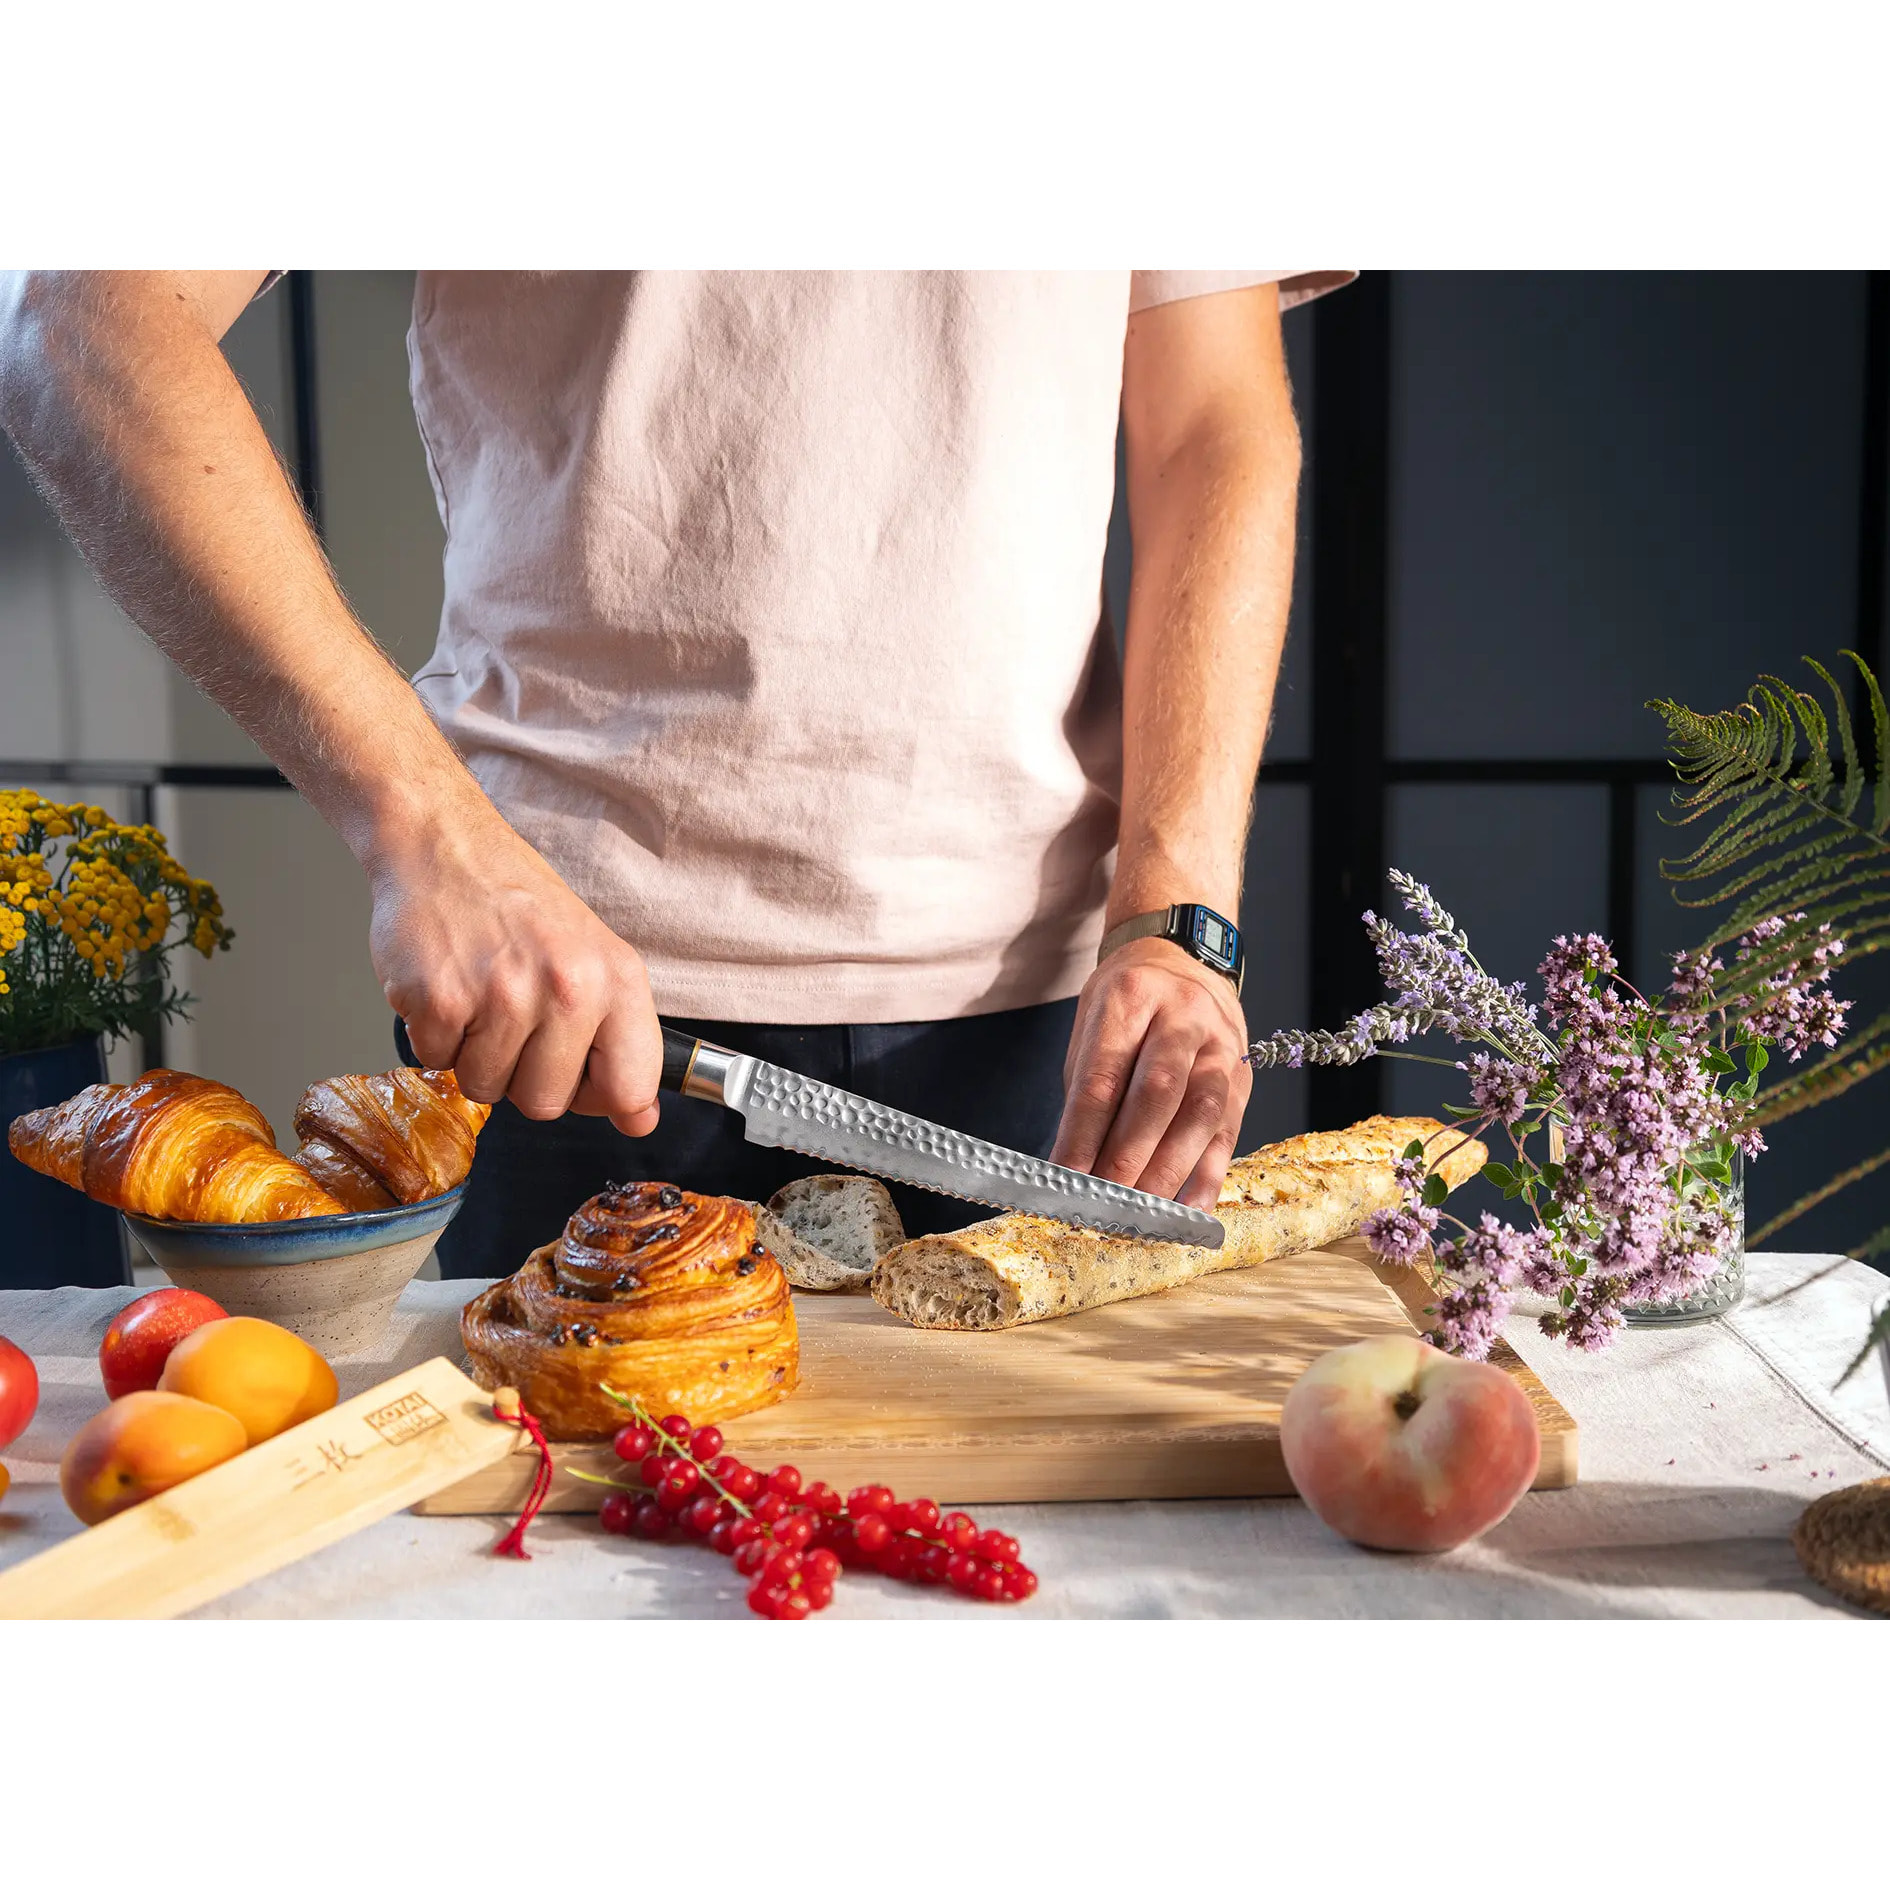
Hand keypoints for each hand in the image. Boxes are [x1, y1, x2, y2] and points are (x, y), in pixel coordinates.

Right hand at [365, 806, 663, 1133]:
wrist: (445, 847)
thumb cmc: (522, 907)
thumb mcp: (596, 960)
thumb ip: (622, 1040)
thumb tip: (641, 1120)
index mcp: (616, 979)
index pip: (631, 1088)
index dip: (601, 1099)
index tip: (584, 1083)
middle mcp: (566, 988)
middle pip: (546, 1103)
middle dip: (524, 1077)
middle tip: (515, 1022)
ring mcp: (501, 995)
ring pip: (487, 1089)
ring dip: (476, 1057)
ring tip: (481, 999)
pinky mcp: (439, 999)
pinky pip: (437, 1063)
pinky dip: (436, 1036)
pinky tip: (449, 988)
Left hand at [1051, 939, 1251, 1209]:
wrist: (1184, 960)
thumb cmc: (1127, 1005)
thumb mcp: (1094, 1027)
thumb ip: (1088, 1092)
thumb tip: (1074, 1166)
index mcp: (1131, 998)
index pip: (1104, 1074)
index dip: (1083, 1132)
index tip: (1064, 1176)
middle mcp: (1183, 1017)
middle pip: (1157, 1093)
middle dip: (1128, 1155)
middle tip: (1103, 1201)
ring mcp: (1221, 1045)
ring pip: (1200, 1112)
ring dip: (1169, 1171)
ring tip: (1141, 1214)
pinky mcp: (1244, 1076)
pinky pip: (1229, 1131)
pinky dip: (1208, 1177)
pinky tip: (1189, 1211)